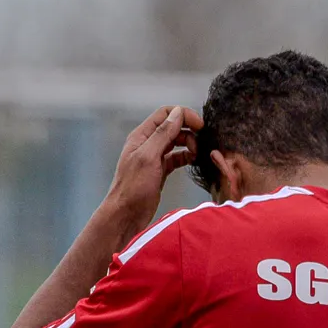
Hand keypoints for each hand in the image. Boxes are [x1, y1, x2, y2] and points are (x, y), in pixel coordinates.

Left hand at [104, 105, 202, 231]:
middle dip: (189, 130)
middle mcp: (148, 144)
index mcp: (141, 136)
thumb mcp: (148, 157)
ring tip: (197, 153)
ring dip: (189, 143)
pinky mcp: (160, 170)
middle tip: (202, 141)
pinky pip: (176, 157)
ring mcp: (154, 157)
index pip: (165, 114)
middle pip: (172, 126)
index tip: (200, 124)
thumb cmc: (133, 187)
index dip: (183, 115)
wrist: (126, 215)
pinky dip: (186, 156)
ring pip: (176, 142)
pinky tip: (194, 160)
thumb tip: (178, 113)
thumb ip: (162, 134)